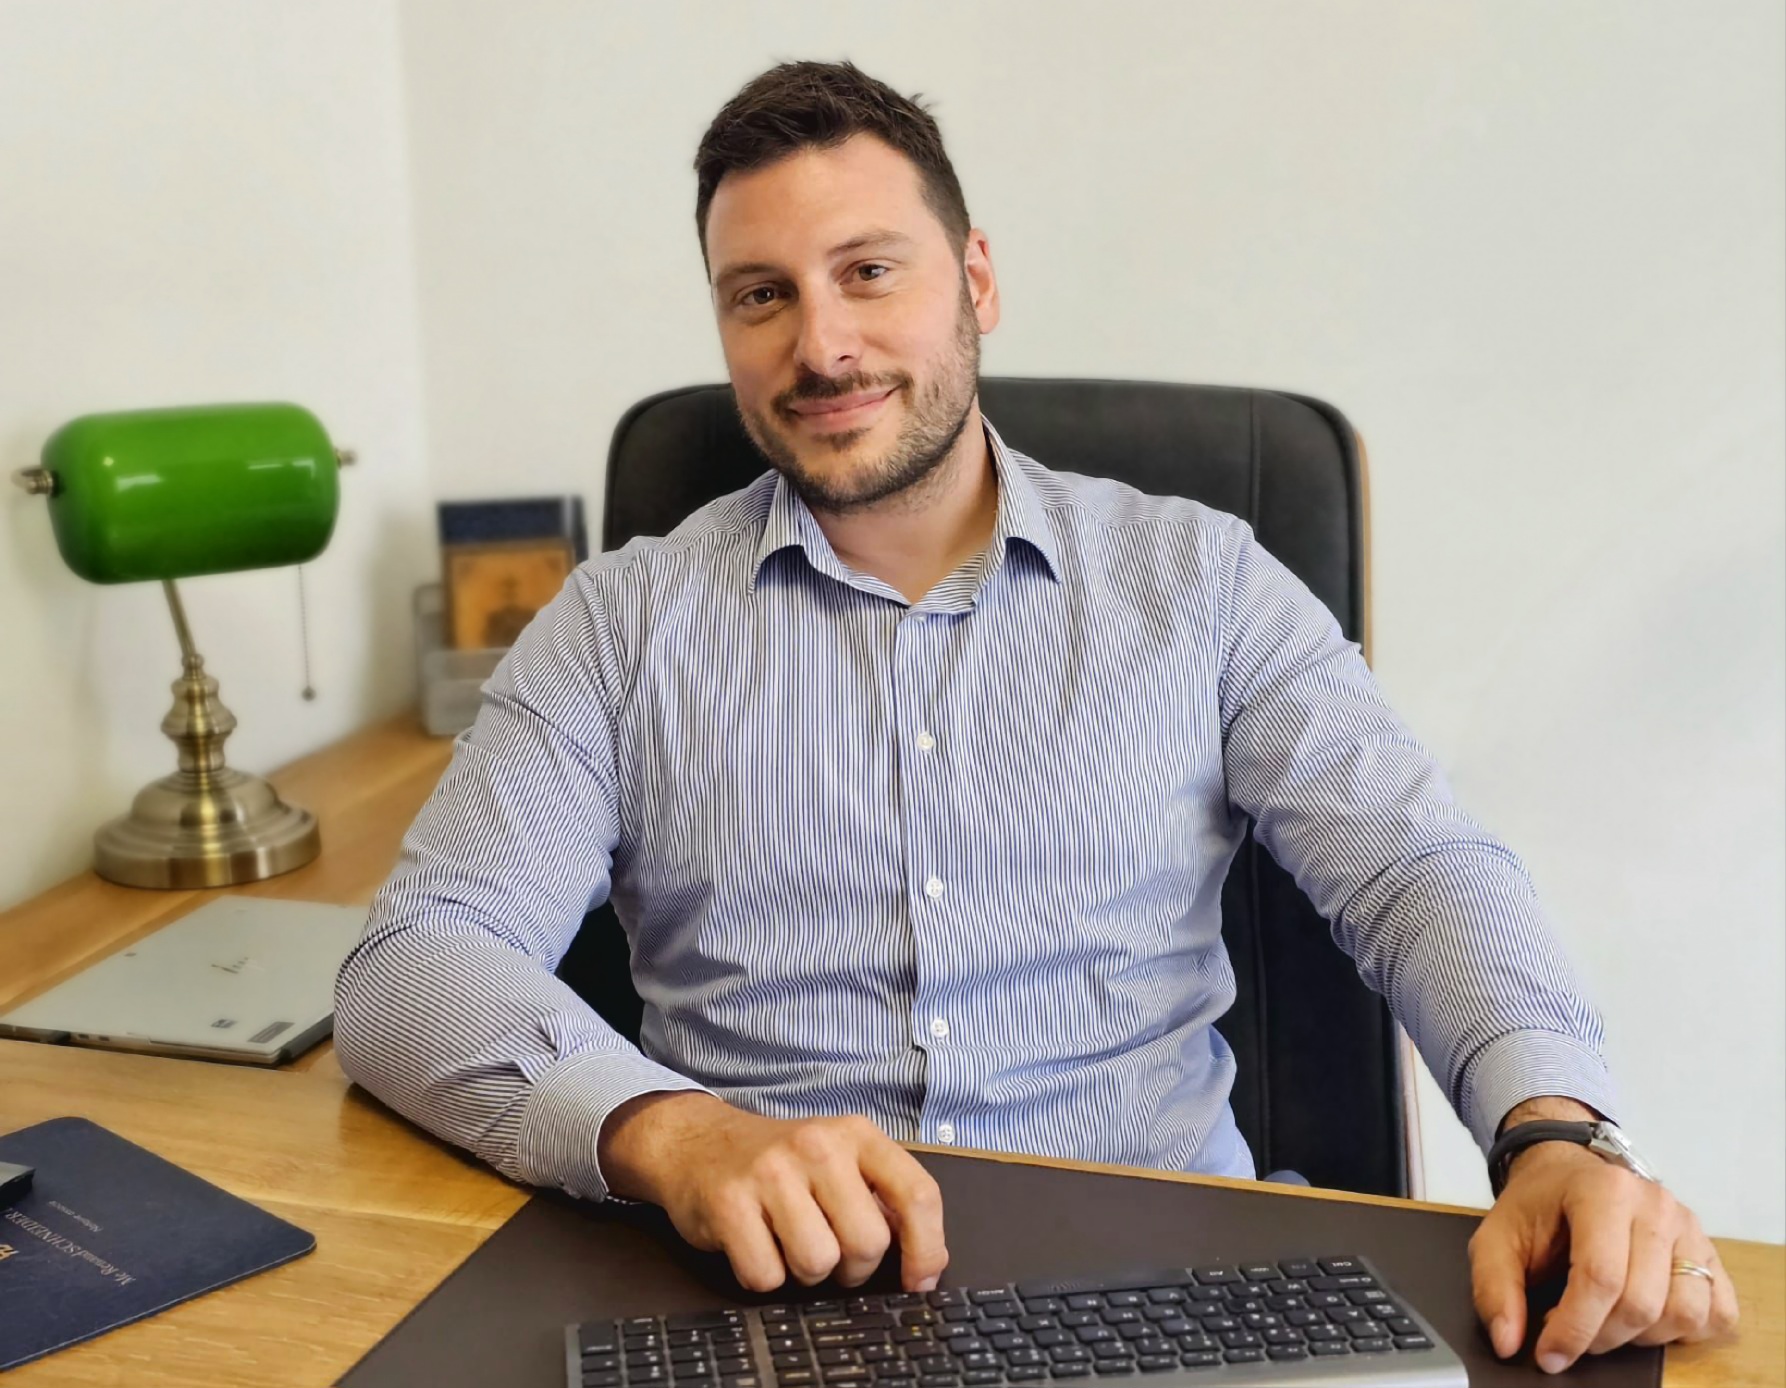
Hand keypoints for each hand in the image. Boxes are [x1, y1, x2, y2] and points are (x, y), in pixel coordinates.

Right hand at [598, 1092, 948, 1293]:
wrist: (697, 1141)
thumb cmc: (780, 1163)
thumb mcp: (840, 1160)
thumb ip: (883, 1199)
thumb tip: (925, 1263)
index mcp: (856, 1134)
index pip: (917, 1194)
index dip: (927, 1249)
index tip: (919, 1281)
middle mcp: (817, 1144)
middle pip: (867, 1243)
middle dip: (853, 1267)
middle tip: (830, 1251)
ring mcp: (770, 1171)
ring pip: (818, 1263)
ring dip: (806, 1273)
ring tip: (789, 1243)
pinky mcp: (728, 1201)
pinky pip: (766, 1276)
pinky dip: (763, 1275)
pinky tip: (755, 1243)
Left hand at [1469, 1142, 1738, 1373]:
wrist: (1569, 1174)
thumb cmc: (1538, 1205)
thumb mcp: (1497, 1238)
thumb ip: (1494, 1289)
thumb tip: (1507, 1342)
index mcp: (1603, 1191)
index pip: (1600, 1277)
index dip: (1574, 1329)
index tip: (1549, 1355)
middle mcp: (1656, 1205)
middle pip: (1642, 1303)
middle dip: (1601, 1336)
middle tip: (1571, 1331)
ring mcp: (1689, 1229)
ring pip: (1685, 1313)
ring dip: (1643, 1336)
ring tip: (1607, 1320)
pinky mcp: (1710, 1252)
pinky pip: (1718, 1312)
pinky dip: (1686, 1330)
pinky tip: (1648, 1320)